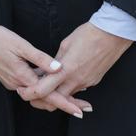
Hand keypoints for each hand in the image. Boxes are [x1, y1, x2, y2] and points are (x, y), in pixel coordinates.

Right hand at [0, 4, 91, 117]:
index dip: (66, 103)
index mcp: (22, 77)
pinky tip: (50, 82)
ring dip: (54, 96)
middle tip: (83, 106)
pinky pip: (29, 88)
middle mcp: (17, 84)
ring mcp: (11, 82)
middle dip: (65, 103)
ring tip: (73, 97)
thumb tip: (58, 68)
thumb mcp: (21, 45)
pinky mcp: (8, 77)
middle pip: (45, 99)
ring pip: (36, 94)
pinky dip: (42, 89)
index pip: (49, 95)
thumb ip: (40, 58)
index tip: (80, 110)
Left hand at [17, 22, 132, 106]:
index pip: (42, 90)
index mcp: (65, 70)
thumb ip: (54, 60)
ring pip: (66, 97)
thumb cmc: (88, 34)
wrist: (113, 34)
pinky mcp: (94, 81)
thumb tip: (46, 70)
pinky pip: (77, 90)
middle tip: (31, 95)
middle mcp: (75, 80)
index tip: (23, 91)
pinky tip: (64, 81)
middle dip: (40, 101)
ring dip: (55, 95)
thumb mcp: (65, 45)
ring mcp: (86, 83)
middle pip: (54, 101)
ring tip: (46, 86)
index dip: (30, 93)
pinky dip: (68, 89)